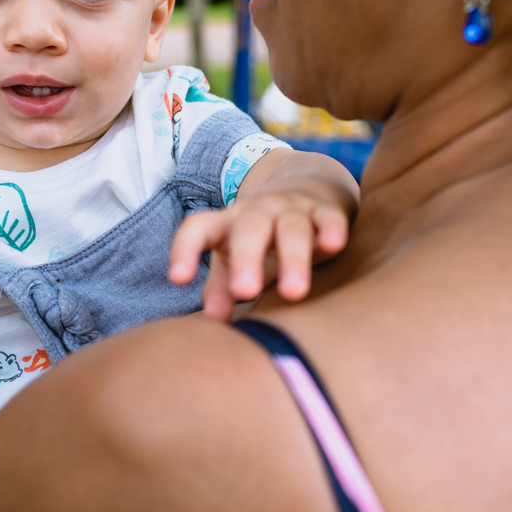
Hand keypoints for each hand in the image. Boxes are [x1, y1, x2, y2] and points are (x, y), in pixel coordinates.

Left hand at [167, 188, 349, 320]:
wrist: (303, 192)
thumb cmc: (260, 241)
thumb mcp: (234, 260)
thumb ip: (221, 287)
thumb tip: (214, 319)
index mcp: (226, 224)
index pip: (199, 228)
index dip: (185, 249)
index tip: (178, 278)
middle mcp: (257, 212)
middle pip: (249, 229)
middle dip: (246, 258)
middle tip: (244, 290)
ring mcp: (292, 209)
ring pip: (292, 228)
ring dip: (292, 258)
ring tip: (293, 292)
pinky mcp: (324, 211)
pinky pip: (328, 216)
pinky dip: (331, 228)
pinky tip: (333, 245)